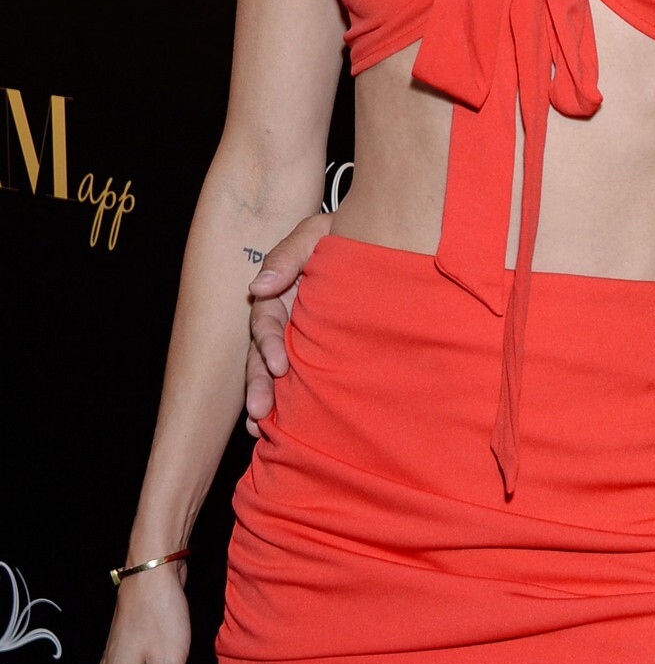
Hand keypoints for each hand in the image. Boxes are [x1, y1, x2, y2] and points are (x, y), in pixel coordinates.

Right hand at [244, 211, 329, 434]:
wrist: (389, 237)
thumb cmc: (350, 234)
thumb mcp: (318, 234)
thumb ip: (288, 256)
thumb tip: (257, 287)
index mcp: (284, 290)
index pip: (267, 320)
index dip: (269, 343)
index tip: (279, 364)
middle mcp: (288, 317)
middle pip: (263, 353)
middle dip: (259, 383)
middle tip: (259, 411)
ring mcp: (302, 335)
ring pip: (275, 370)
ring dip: (266, 398)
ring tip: (262, 428)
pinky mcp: (321, 351)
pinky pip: (301, 376)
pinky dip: (288, 401)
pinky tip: (280, 427)